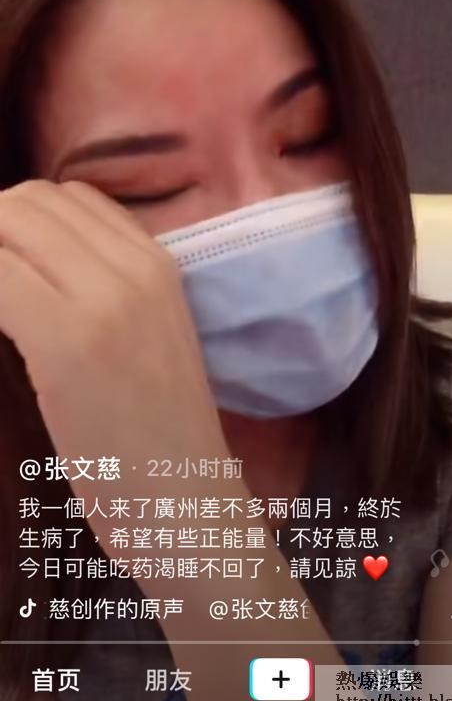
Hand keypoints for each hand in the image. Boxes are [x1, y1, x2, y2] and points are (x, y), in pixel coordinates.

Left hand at [0, 179, 228, 561]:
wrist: (184, 503)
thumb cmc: (158, 430)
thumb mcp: (149, 334)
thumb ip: (102, 285)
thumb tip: (29, 261)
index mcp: (157, 262)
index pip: (67, 196)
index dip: (19, 222)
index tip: (5, 268)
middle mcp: (135, 266)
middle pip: (29, 201)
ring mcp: (103, 301)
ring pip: (8, 225)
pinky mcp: (65, 342)